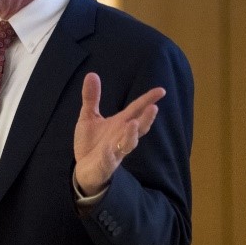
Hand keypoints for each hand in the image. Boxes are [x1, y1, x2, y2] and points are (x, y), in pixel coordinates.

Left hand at [73, 72, 164, 195]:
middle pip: (138, 128)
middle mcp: (121, 137)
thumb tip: (91, 74)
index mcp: (120, 124)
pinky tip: (109, 149)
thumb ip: (91, 97)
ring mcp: (115, 152)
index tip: (161, 91)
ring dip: (131, 136)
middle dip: (146, 119)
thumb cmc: (91, 143)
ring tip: (133, 124)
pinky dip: (110, 155)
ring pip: (127, 145)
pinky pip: (109, 160)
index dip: (148, 100)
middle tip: (154, 108)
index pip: (136, 110)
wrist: (84, 170)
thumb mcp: (89, 117)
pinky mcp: (104, 165)